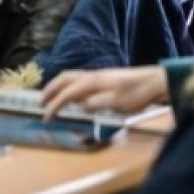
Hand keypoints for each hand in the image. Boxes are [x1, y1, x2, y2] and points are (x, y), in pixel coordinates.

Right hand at [41, 65, 168, 119]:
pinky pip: (79, 80)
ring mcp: (97, 75)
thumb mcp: (117, 103)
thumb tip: (81, 106)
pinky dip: (69, 86)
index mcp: (92, 82)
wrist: (153, 81)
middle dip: (49, 90)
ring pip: (70, 77)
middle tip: (40, 103)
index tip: (45, 117)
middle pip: (63, 79)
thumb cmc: (136, 93)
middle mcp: (91, 76)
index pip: (67, 93)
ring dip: (58, 87)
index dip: (54, 105)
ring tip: (51, 98)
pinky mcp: (103, 78)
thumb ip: (96, 103)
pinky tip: (73, 97)